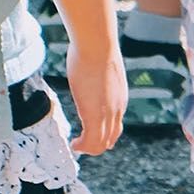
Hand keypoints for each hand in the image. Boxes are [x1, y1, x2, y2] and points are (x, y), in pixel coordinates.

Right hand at [63, 39, 127, 155]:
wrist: (98, 44)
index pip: (115, 125)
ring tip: (76, 146)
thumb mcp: (101, 67)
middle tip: (80, 143)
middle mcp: (117, 109)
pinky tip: (74, 143)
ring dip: (88, 148)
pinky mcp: (94, 114)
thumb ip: (98, 75)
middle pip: (110, 138)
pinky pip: (91, 140)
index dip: (103, 134)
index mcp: (119, 98)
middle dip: (96, 144)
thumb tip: (89, 64)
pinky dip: (82, 146)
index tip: (88, 133)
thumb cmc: (96, 48)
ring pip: (101, 143)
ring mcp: (107, 113)